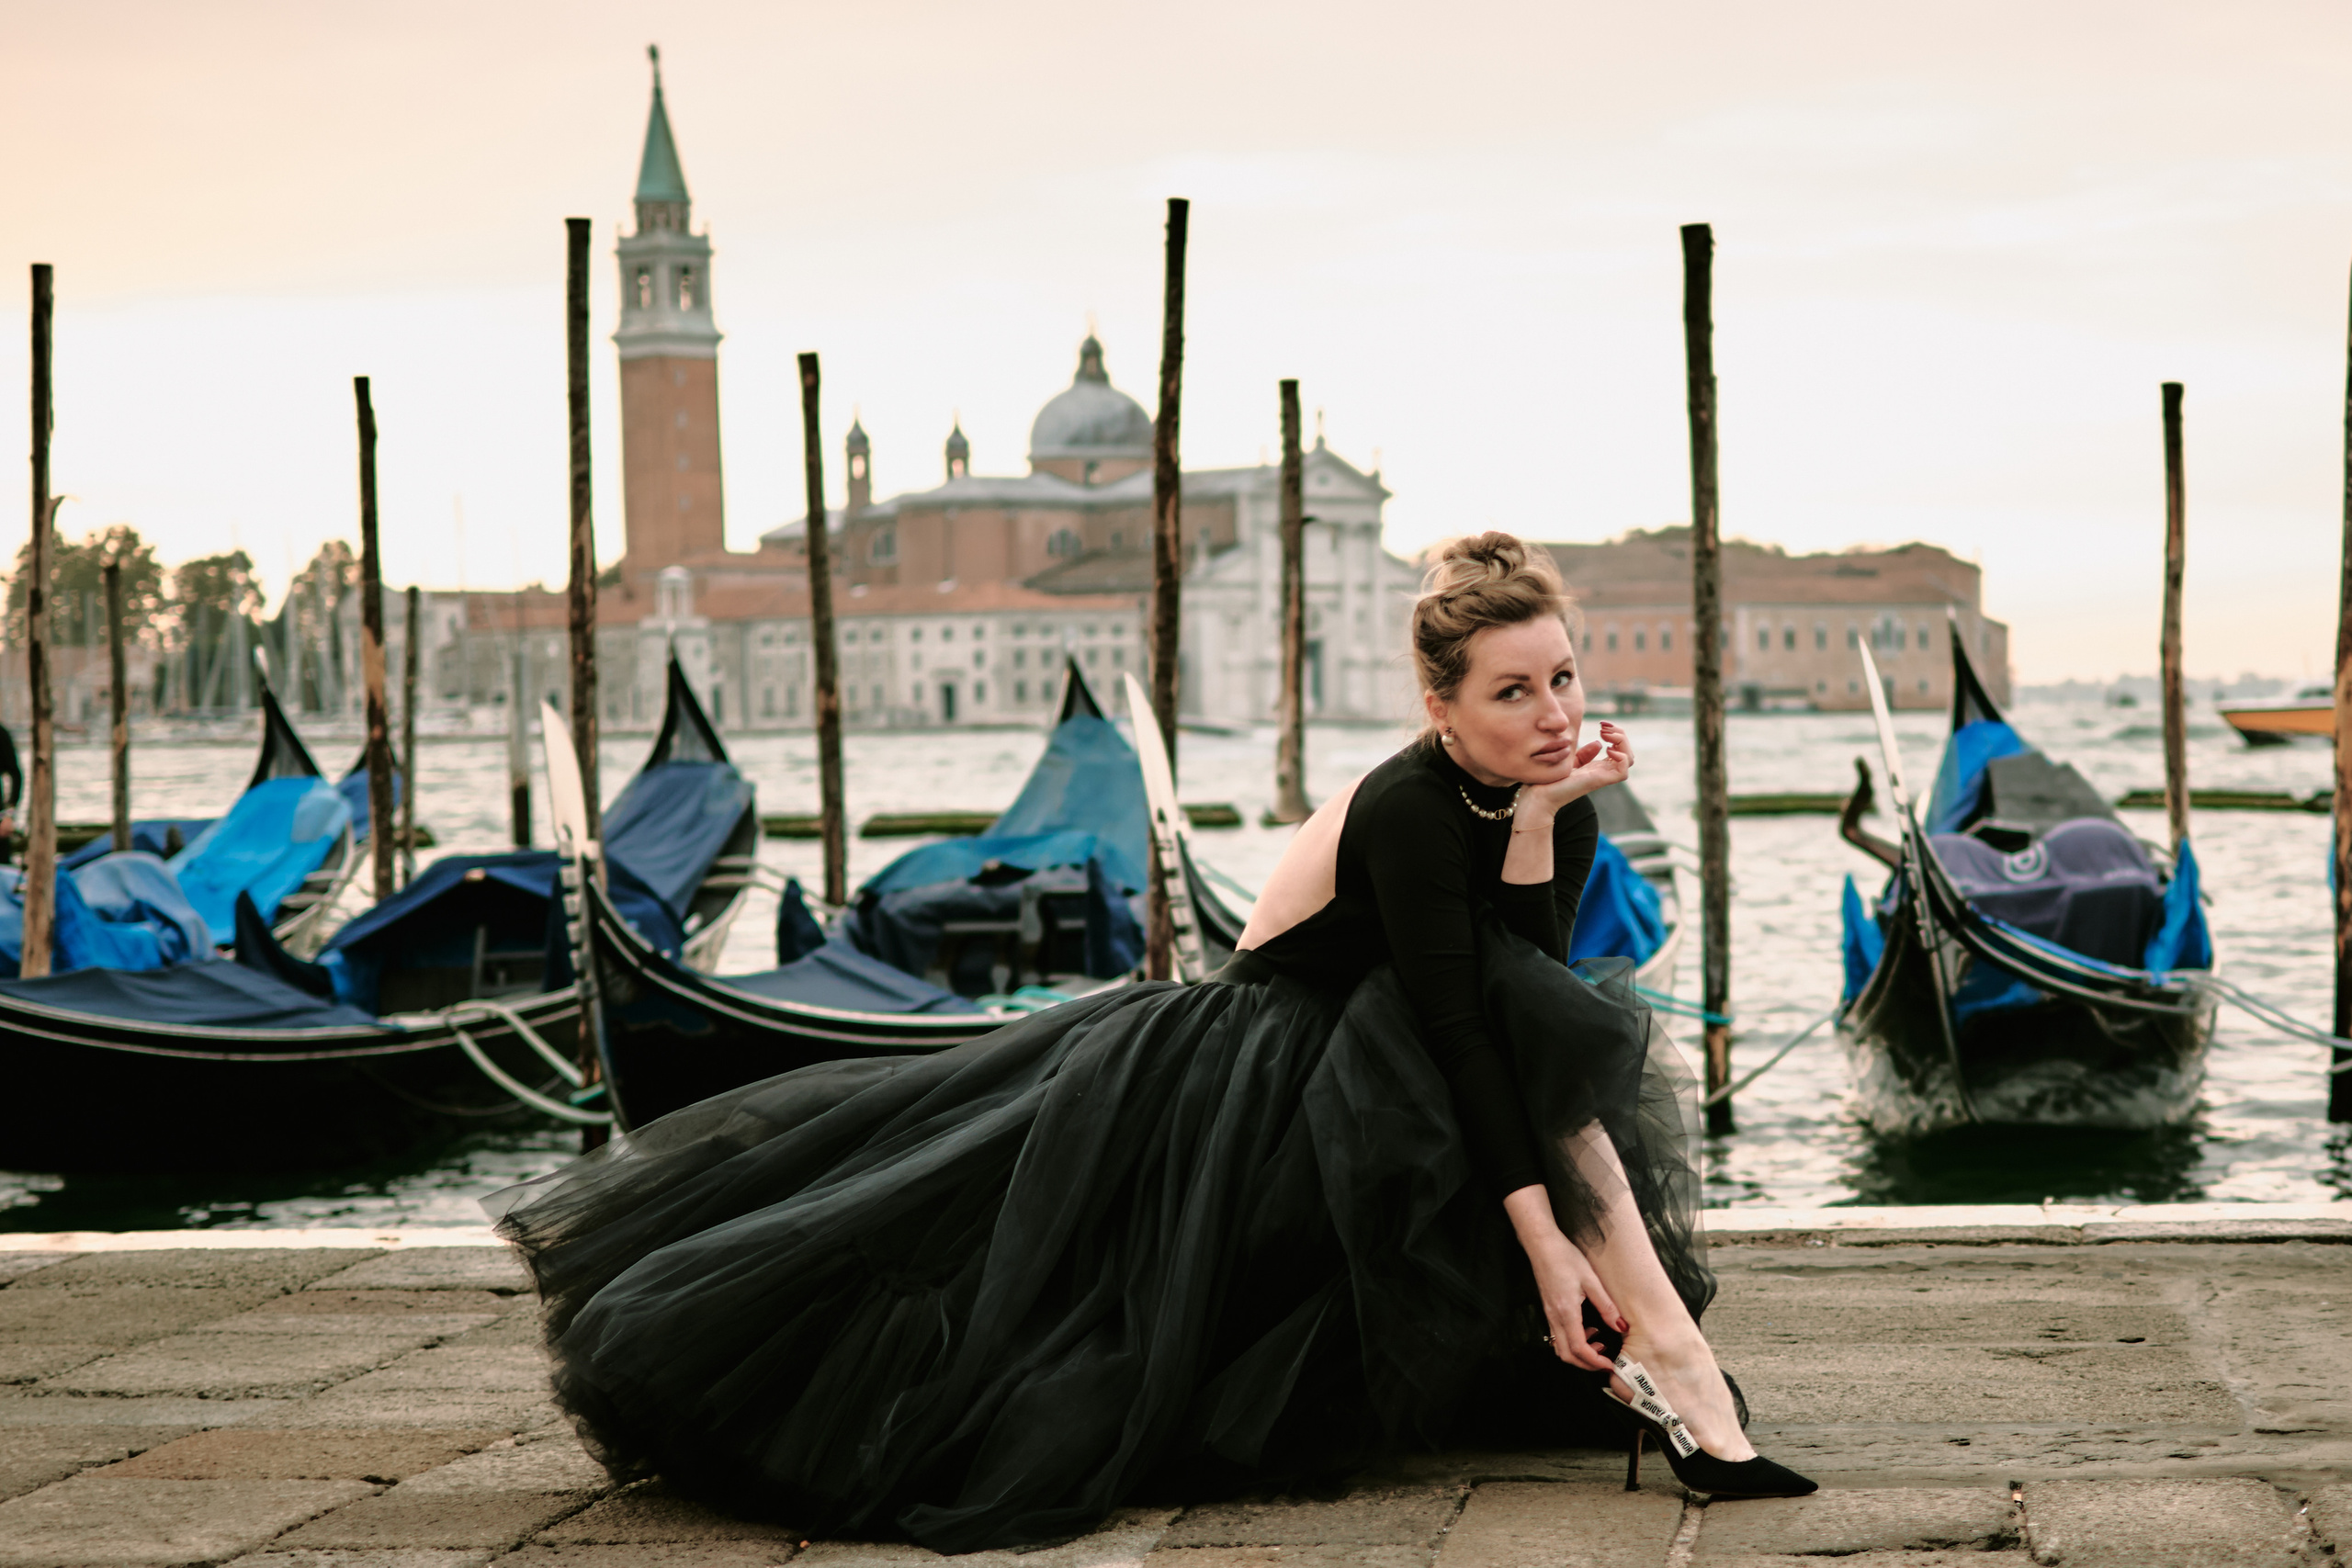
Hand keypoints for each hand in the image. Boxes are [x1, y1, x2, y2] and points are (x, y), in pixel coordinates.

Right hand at [1503, 1185, 1625, 1371]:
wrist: (1542, 1245)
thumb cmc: (1565, 1258)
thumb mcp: (1591, 1280)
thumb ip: (1606, 1306)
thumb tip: (1621, 1326)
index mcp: (1566, 1312)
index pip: (1578, 1348)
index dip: (1594, 1361)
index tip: (1610, 1364)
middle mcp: (1555, 1318)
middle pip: (1566, 1355)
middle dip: (1586, 1364)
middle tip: (1605, 1361)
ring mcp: (1549, 1315)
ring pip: (1560, 1347)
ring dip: (1578, 1354)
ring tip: (1598, 1344)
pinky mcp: (1548, 1310)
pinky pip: (1558, 1336)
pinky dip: (1572, 1342)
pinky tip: (1587, 1330)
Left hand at [1522, 722, 1632, 820]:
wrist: (1539, 795)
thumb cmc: (1550, 780)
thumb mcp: (1570, 761)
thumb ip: (1584, 754)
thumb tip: (1598, 744)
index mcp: (1598, 767)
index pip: (1620, 750)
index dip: (1616, 734)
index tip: (1602, 724)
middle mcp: (1603, 772)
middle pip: (1628, 753)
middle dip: (1620, 734)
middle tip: (1603, 727)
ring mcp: (1602, 777)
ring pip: (1629, 759)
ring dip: (1622, 742)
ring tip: (1605, 735)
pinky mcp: (1599, 781)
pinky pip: (1623, 771)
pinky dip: (1621, 756)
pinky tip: (1606, 749)